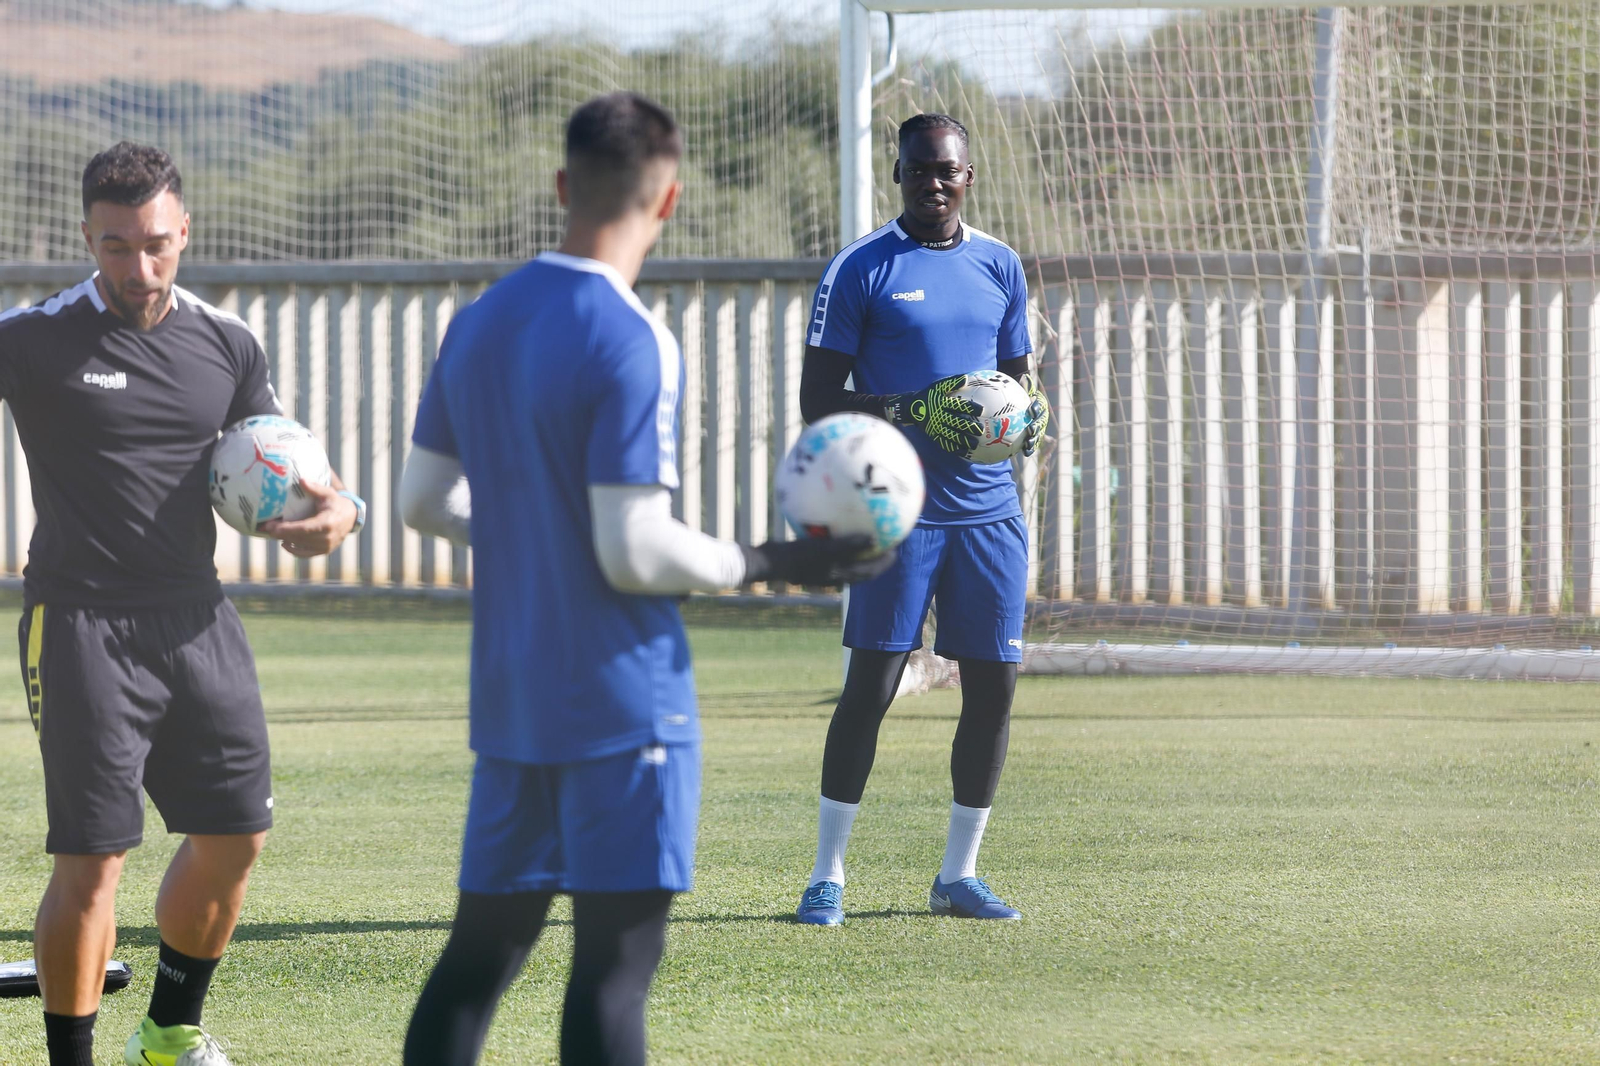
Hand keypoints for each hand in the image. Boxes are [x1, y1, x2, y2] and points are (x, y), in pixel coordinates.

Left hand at [261, 479, 359, 557]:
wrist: (351, 518)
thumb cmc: (336, 503)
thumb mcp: (328, 493)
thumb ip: (315, 488)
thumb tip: (301, 480)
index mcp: (327, 523)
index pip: (303, 529)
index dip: (287, 529)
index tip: (272, 526)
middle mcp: (327, 538)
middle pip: (299, 538)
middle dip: (281, 534)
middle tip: (266, 528)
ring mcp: (326, 546)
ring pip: (301, 547)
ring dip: (285, 540)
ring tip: (272, 533)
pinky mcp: (324, 551)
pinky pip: (306, 553)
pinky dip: (294, 550)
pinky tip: (284, 542)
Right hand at [740, 534, 896, 587]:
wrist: (764, 562)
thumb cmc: (793, 557)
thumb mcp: (822, 550)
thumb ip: (847, 545)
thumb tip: (872, 539)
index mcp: (837, 576)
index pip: (867, 572)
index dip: (883, 564)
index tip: (896, 550)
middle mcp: (830, 573)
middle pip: (859, 565)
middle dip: (874, 554)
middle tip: (886, 537)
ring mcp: (817, 566)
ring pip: (843, 555)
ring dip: (855, 545)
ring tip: (863, 527)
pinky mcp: (806, 556)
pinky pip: (827, 544)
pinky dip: (834, 534)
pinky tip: (831, 516)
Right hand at [885, 373, 983, 455]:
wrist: (910, 408)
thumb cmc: (928, 395)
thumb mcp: (937, 386)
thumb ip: (952, 382)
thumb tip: (966, 378)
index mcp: (942, 403)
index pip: (958, 405)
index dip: (970, 407)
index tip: (982, 410)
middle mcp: (939, 416)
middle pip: (956, 422)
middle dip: (969, 427)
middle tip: (981, 430)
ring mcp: (936, 427)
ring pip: (951, 435)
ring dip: (963, 440)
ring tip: (974, 444)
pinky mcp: (934, 435)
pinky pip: (944, 443)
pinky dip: (954, 448)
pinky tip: (964, 452)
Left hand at [1018, 372, 1050, 457]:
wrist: (1020, 404)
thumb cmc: (1018, 395)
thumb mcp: (1020, 389)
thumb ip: (1023, 384)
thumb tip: (1024, 375)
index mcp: (1039, 405)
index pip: (1038, 405)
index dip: (1036, 408)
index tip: (1030, 410)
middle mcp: (1041, 417)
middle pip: (1040, 422)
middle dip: (1037, 426)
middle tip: (1030, 429)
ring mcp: (1038, 428)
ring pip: (1038, 434)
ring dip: (1034, 440)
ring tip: (1028, 444)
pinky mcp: (1034, 437)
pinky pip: (1032, 443)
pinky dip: (1029, 448)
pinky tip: (1024, 453)